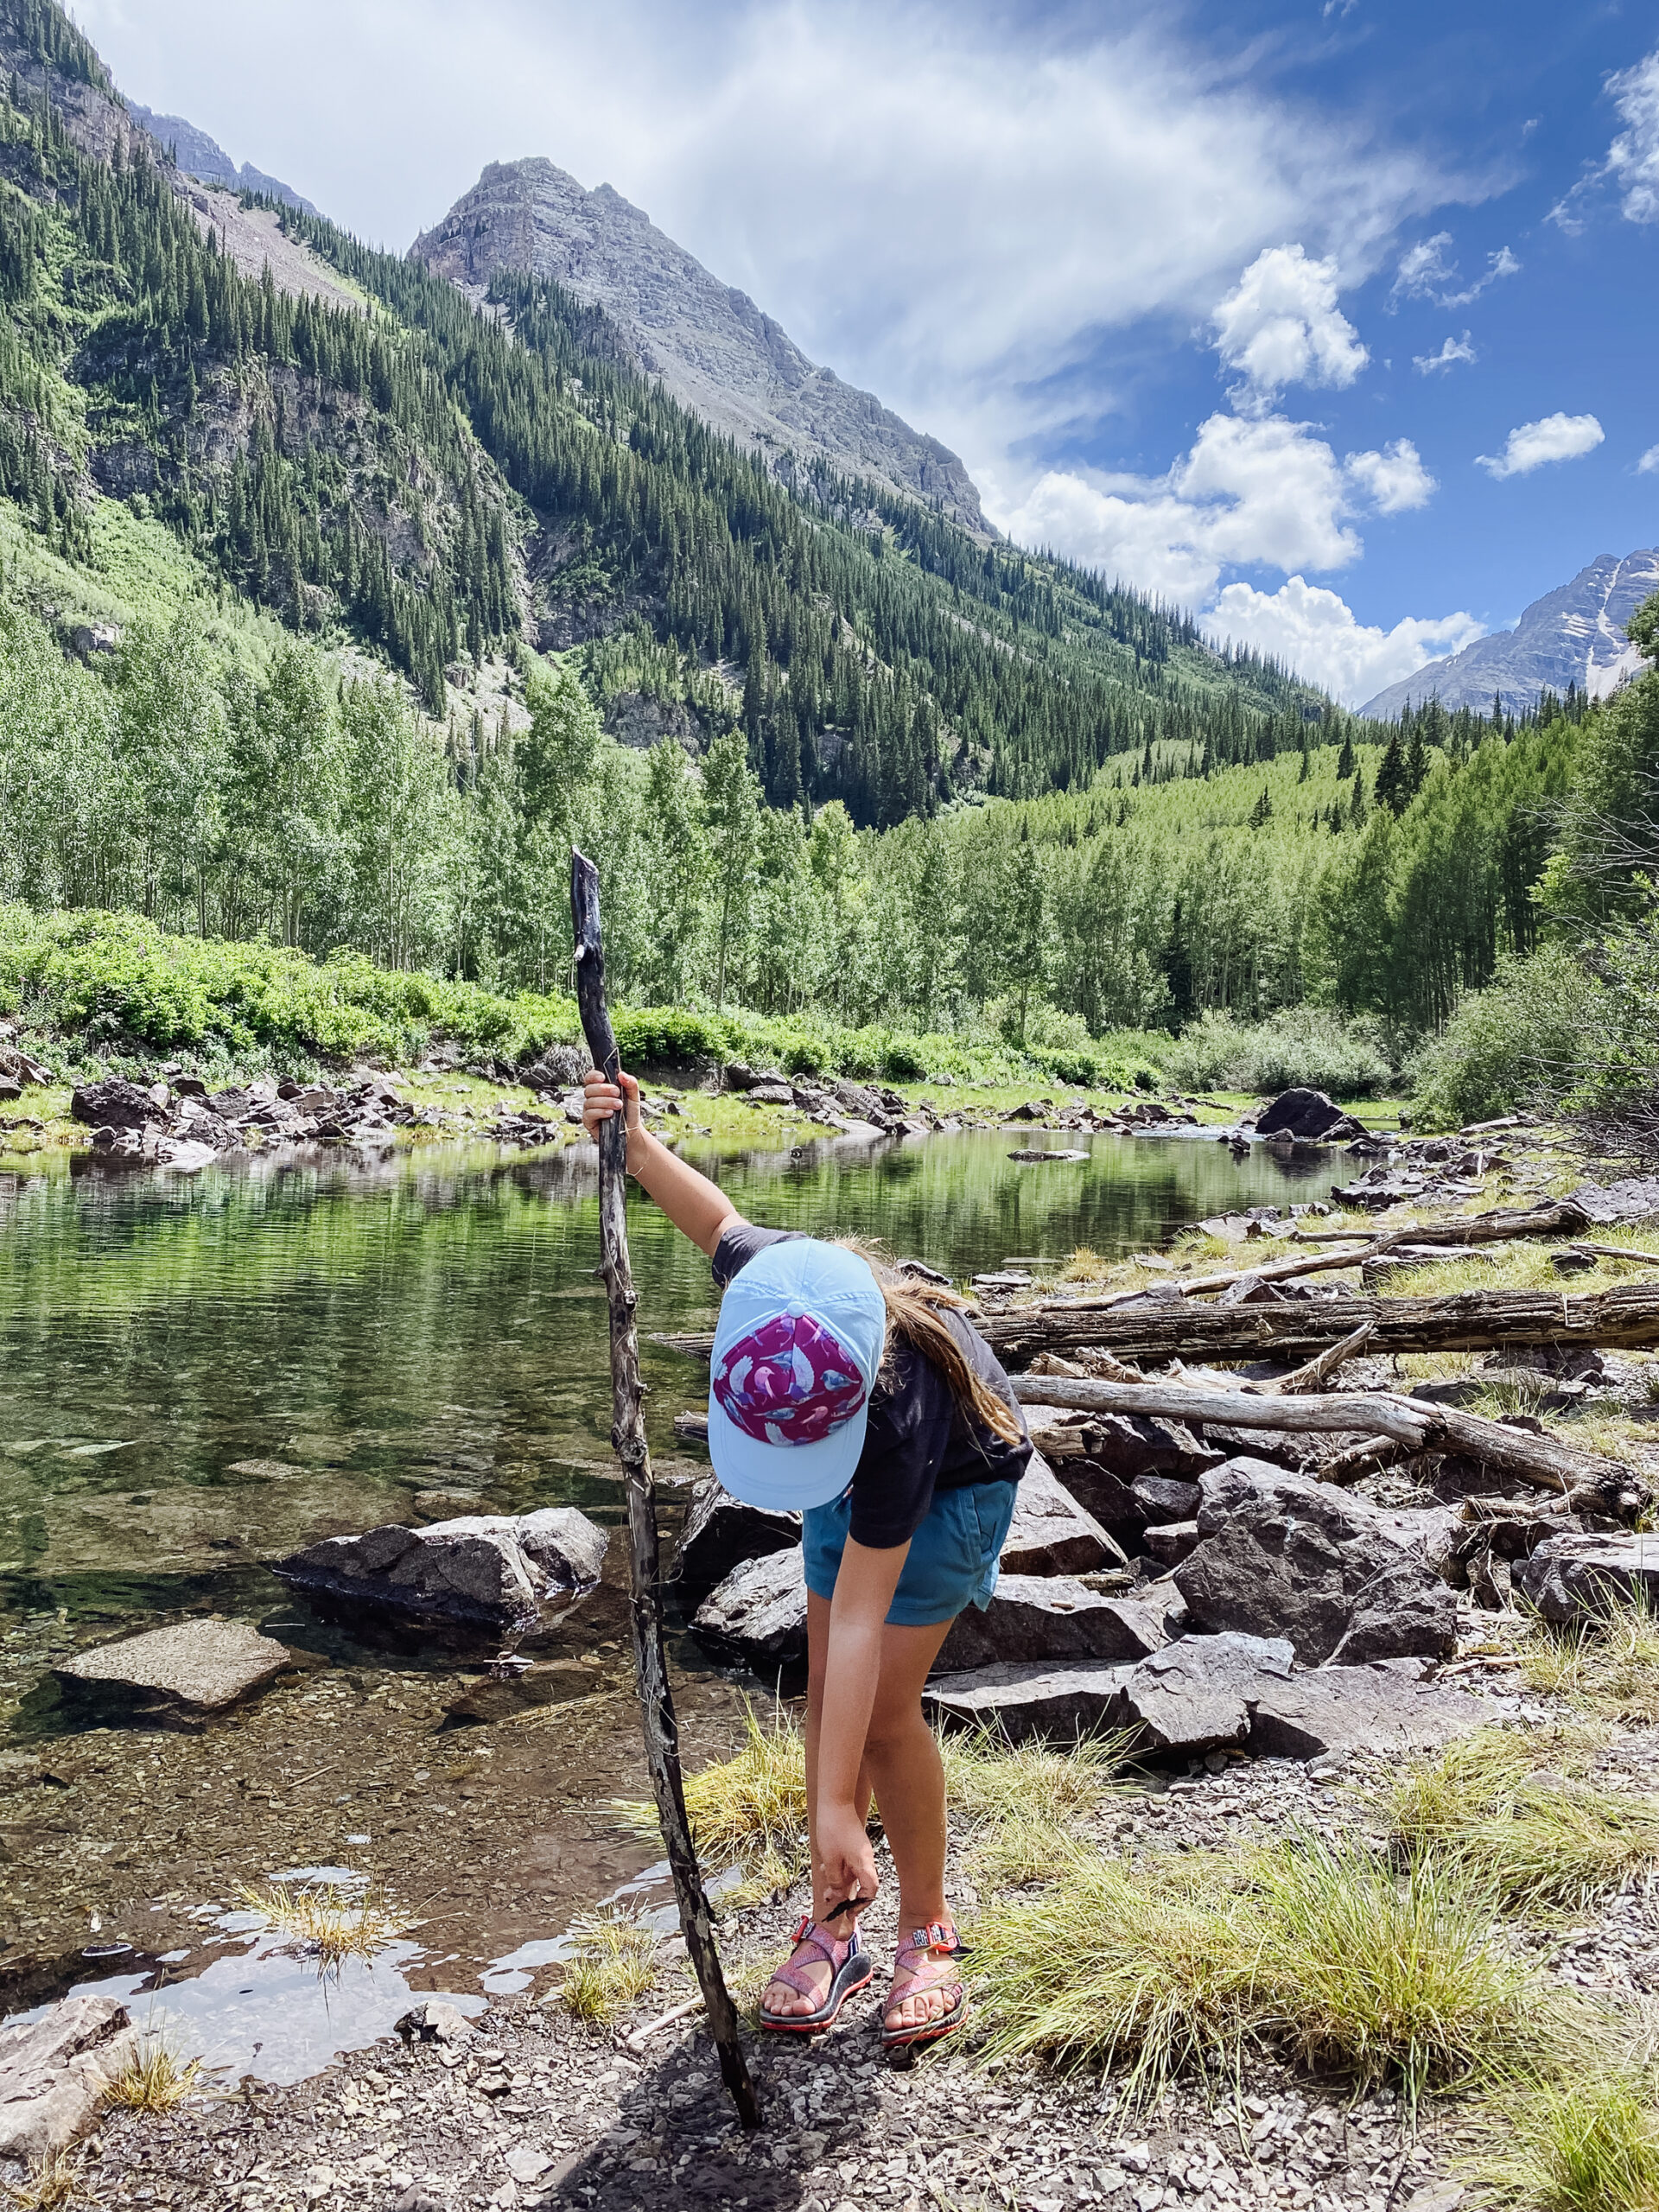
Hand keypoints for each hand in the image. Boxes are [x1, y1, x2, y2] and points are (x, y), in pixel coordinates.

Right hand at [583, 1067, 640, 1143]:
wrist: (632, 1130)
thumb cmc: (630, 1112)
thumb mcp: (634, 1096)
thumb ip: (630, 1083)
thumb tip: (622, 1074)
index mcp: (601, 1088)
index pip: (590, 1078)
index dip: (593, 1076)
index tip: (603, 1077)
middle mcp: (593, 1098)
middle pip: (589, 1089)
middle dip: (603, 1089)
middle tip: (617, 1092)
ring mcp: (589, 1109)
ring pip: (590, 1101)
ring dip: (605, 1101)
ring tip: (618, 1105)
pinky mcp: (589, 1121)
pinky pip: (589, 1113)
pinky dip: (600, 1112)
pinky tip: (610, 1113)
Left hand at [814, 1797, 878, 1925]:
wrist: (835, 1802)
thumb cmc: (833, 1829)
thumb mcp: (830, 1860)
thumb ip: (835, 1880)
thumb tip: (838, 1893)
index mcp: (864, 1863)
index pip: (871, 1890)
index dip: (862, 1904)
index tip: (849, 1911)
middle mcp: (865, 1859)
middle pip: (860, 1883)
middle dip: (844, 1893)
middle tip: (830, 1899)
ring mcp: (860, 1852)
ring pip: (852, 1873)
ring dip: (838, 1880)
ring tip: (824, 1881)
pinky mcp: (854, 1846)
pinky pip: (848, 1864)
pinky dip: (838, 1868)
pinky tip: (825, 1866)